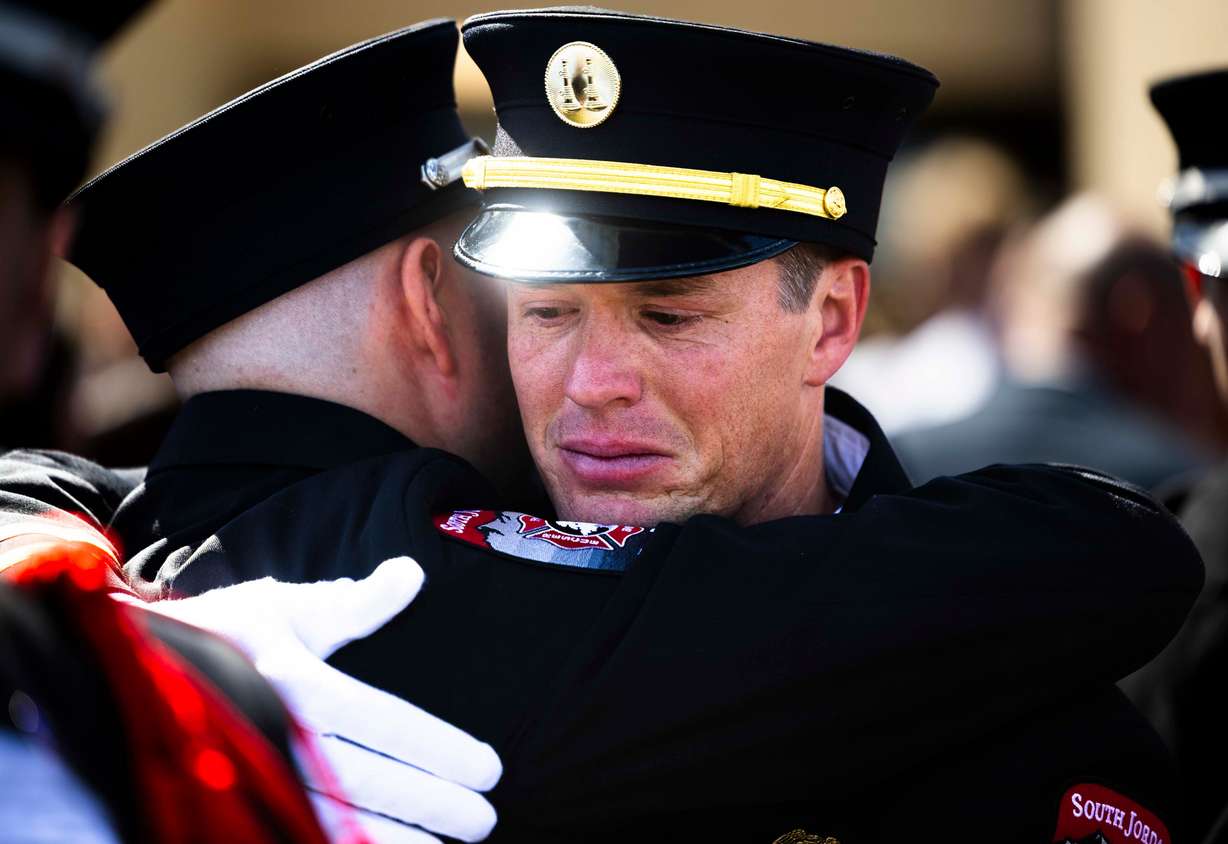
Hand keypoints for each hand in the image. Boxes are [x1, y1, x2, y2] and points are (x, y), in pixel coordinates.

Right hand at [118, 558, 499, 842]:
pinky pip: (296, 837)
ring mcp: (252, 775)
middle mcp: (276, 734)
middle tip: (483, 821)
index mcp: (296, 682)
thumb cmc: (218, 634)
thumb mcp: (284, 606)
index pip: (387, 722)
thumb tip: (413, 573)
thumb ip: (354, 603)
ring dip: (396, 841)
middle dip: (433, 804)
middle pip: (371, 781)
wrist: (125, 668)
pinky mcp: (229, 803)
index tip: (490, 769)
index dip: (442, 750)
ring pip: (337, 822)